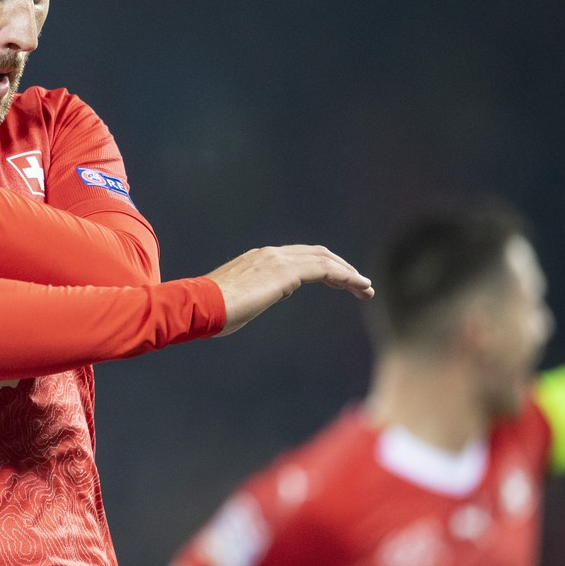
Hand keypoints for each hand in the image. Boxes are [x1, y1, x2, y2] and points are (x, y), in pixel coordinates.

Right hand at [206, 244, 373, 335]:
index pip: (298, 257)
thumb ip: (256, 294)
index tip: (338, 283)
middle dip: (340, 267)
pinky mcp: (285, 272)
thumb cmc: (211, 311)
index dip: (322, 267)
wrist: (198, 305)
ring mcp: (277, 260)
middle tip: (359, 284)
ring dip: (349, 273)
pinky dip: (345, 277)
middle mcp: (270, 254)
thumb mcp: (238, 301)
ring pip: (324, 260)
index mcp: (258, 259)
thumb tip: (272, 294)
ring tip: (366, 289)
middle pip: (317, 253)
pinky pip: (324, 270)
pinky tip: (359, 287)